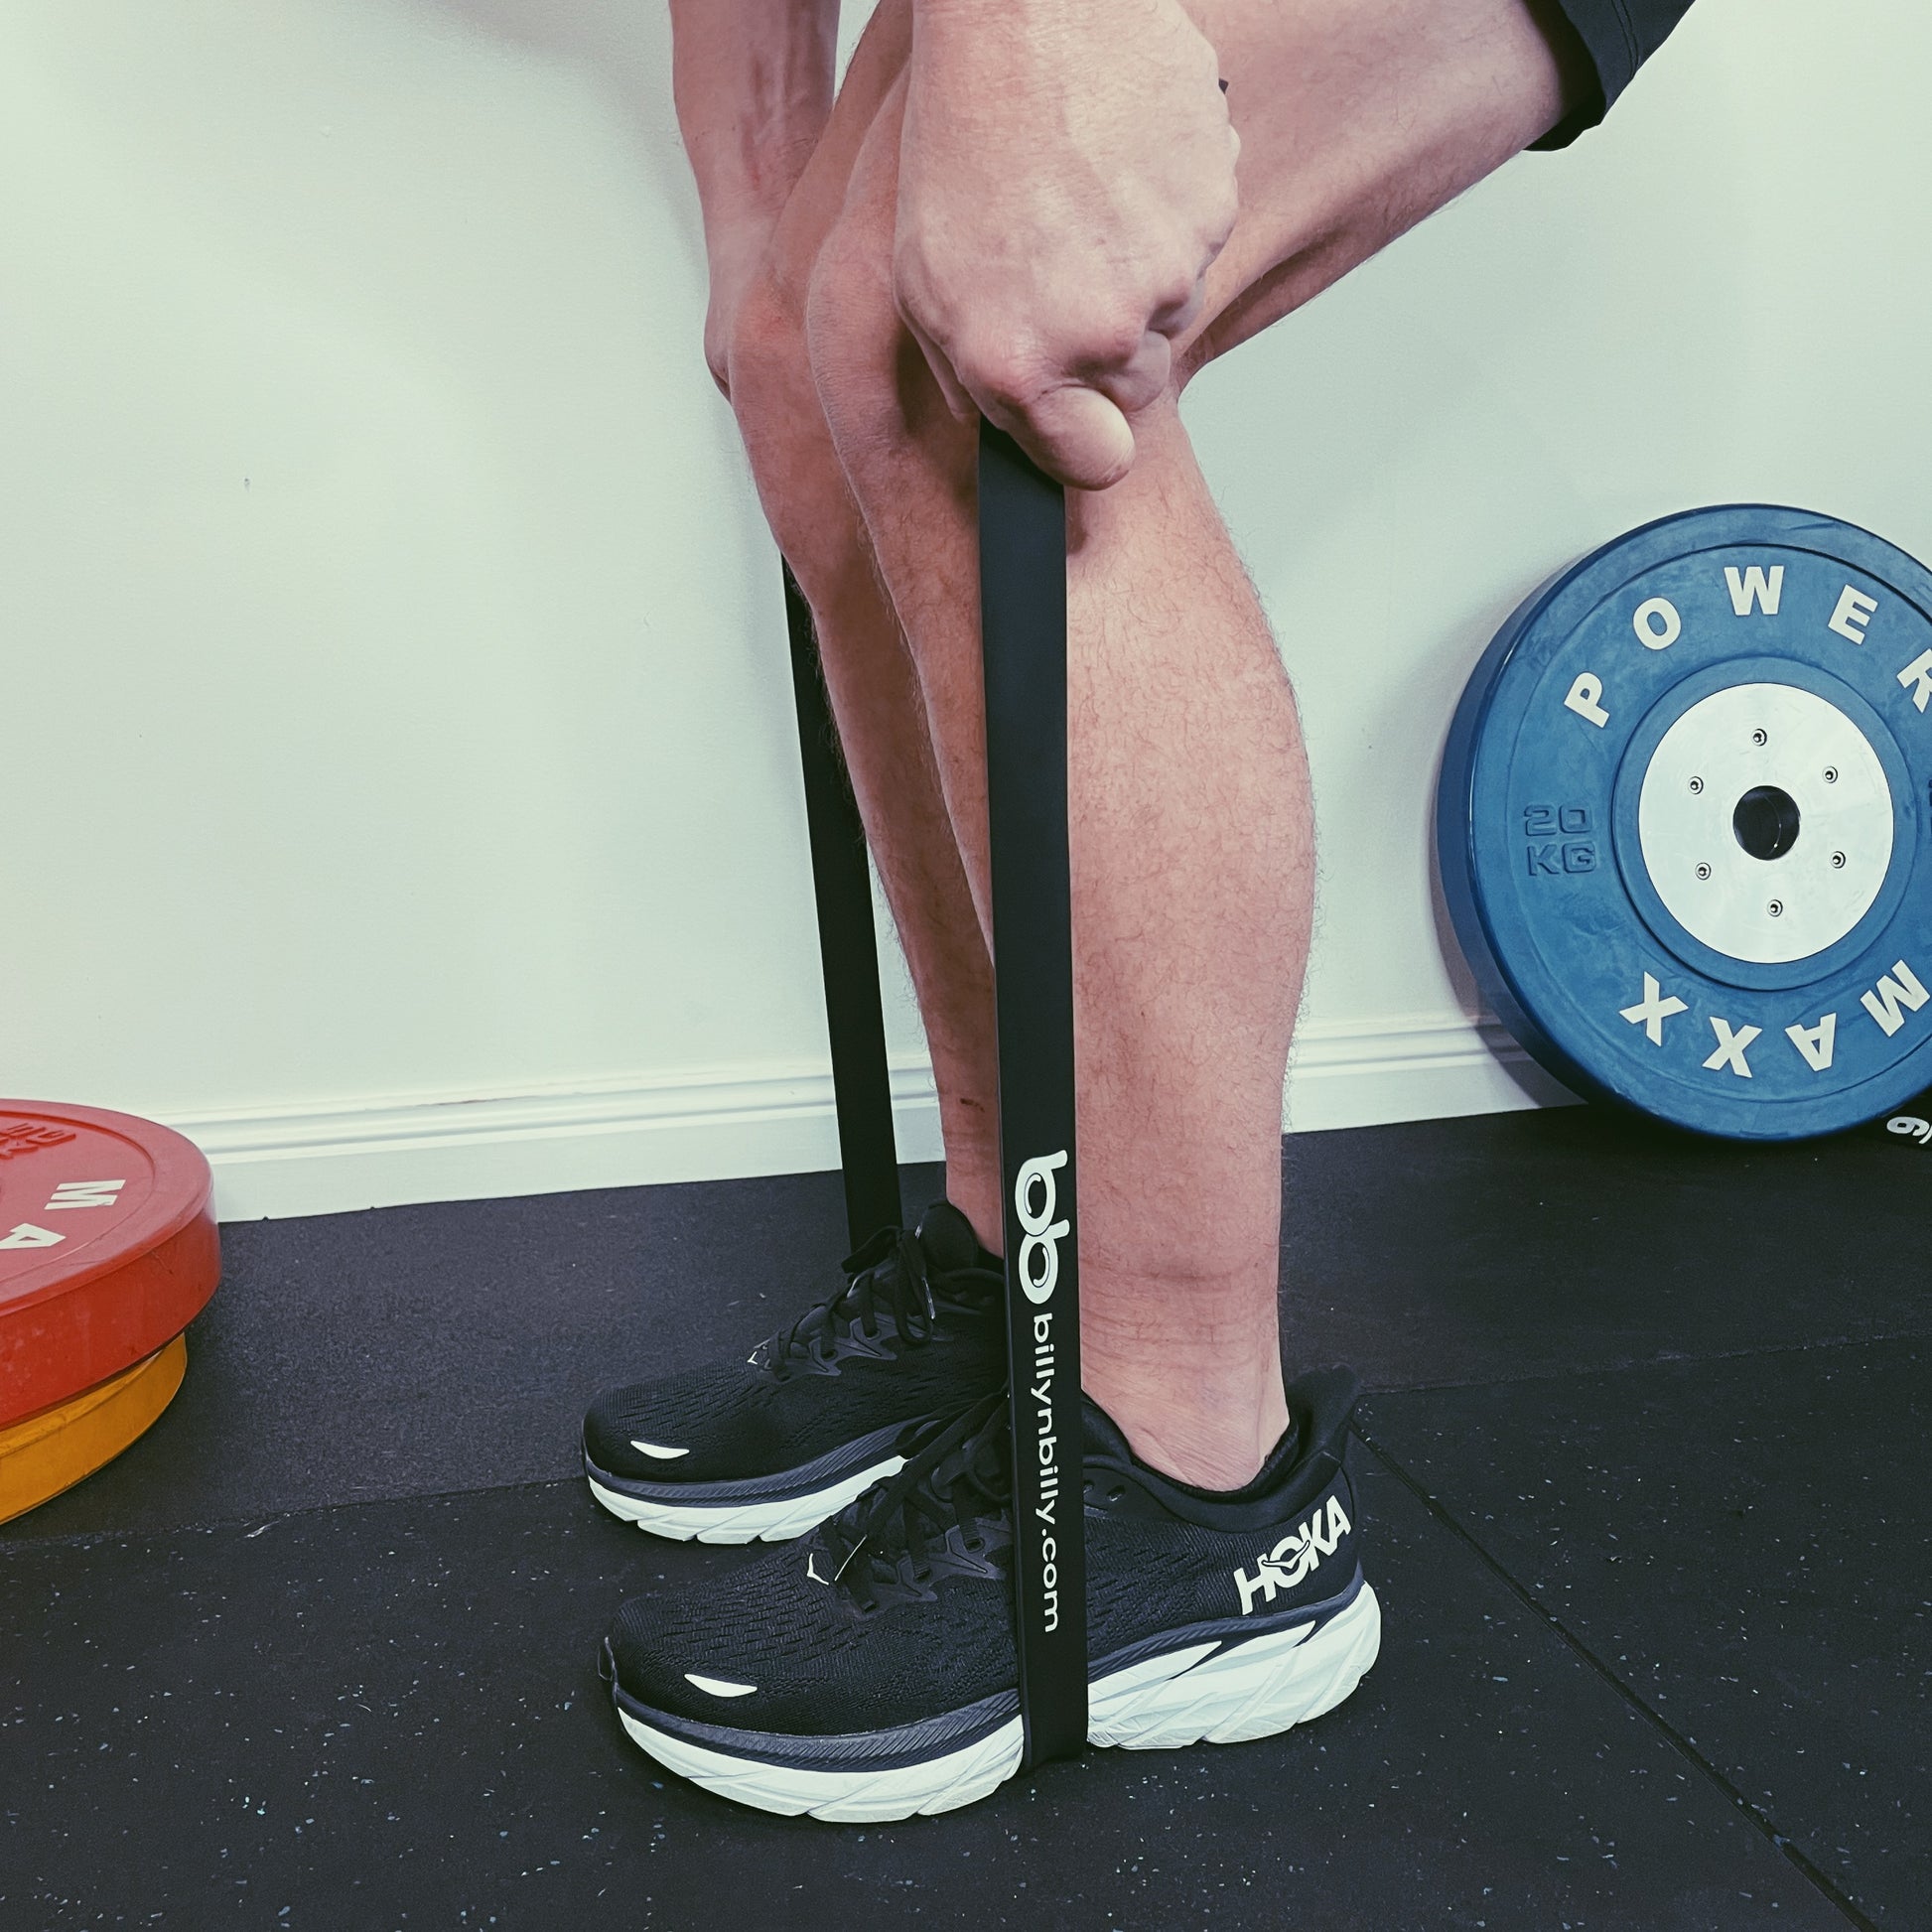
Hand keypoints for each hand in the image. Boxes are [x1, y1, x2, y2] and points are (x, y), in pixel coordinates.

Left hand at [895, 0, 1238, 487]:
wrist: (1028, 12)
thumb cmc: (962, 137)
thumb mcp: (921, 279)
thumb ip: (971, 375)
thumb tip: (1012, 429)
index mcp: (1019, 365)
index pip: (1095, 464)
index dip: (1090, 441)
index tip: (1083, 419)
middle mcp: (1100, 333)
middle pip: (1138, 384)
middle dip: (1107, 343)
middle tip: (1061, 262)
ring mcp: (1166, 270)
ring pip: (1171, 305)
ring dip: (1137, 267)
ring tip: (1083, 193)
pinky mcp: (1214, 205)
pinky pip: (1202, 237)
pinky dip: (1171, 207)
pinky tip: (1120, 159)